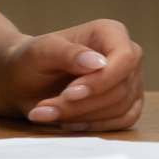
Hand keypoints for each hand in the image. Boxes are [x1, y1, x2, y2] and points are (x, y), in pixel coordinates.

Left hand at [5, 19, 144, 130]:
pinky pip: (123, 122)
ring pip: (120, 108)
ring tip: (48, 113)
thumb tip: (97, 63)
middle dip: (81, 104)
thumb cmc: (32, 60)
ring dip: (81, 117)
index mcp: (111, 32)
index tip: (69, 94)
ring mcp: (131, 80)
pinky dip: (94, 126)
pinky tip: (68, 123)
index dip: (100, 81)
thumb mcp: (41, 51)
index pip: (124, 59)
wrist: (26, 81)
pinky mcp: (128, 104)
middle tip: (46, 107)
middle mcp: (128, 54)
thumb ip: (68, 53)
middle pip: (119, 88)